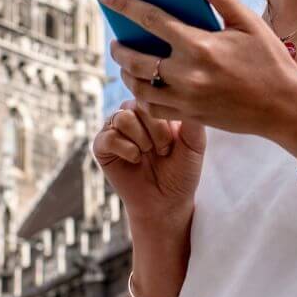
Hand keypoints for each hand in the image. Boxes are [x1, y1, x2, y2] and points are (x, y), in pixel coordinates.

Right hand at [92, 99, 204, 220]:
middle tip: (164, 151)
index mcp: (154, 109)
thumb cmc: (182, 172)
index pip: (155, 96)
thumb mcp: (194, 145)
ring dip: (141, 140)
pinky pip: (108, 137)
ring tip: (149, 154)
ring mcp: (115, 129)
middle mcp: (133, 114)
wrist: (166, 202)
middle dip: (156, 131)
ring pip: (122, 117)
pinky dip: (126, 149)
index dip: (167, 119)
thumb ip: (192, 121)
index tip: (175, 141)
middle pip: (138, 104)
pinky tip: (136, 160)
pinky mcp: (102, 146)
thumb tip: (188, 95)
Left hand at [99, 0, 296, 137]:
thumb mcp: (248, 23)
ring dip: (127, 74)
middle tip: (116, 41)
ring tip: (128, 65)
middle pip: (135, 59)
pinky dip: (142, 98)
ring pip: (139, 87)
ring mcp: (187, 99)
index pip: (150, 19)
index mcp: (200, 45)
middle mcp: (188, 74)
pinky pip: (153, 109)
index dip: (124, 5)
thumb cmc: (270, 61)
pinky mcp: (191, 117)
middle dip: (119, 48)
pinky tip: (145, 88)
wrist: (285, 107)